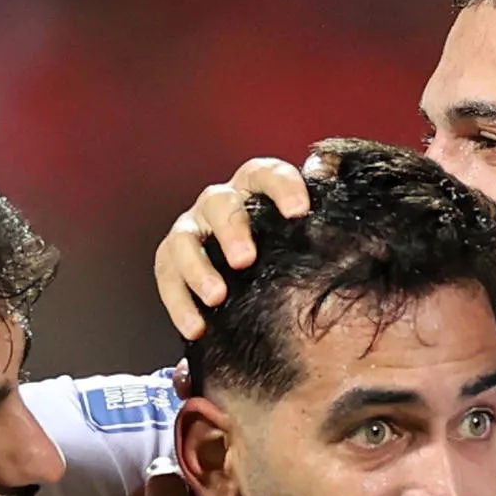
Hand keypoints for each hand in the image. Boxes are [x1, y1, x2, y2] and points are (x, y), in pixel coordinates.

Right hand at [152, 156, 315, 339]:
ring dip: (198, 269)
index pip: (266, 174)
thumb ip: (323, 198)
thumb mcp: (313, 229)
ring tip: (217, 297)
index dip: (282, 187)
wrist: (261, 286)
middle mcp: (220, 204)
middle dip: (231, 231)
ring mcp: (192, 230)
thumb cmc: (290, 249)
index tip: (300, 211)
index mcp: (256, 188)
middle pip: (219, 204)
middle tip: (245, 260)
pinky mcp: (171, 262)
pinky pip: (167, 278)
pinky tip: (197, 329)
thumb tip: (328, 166)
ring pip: (183, 240)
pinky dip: (179, 304)